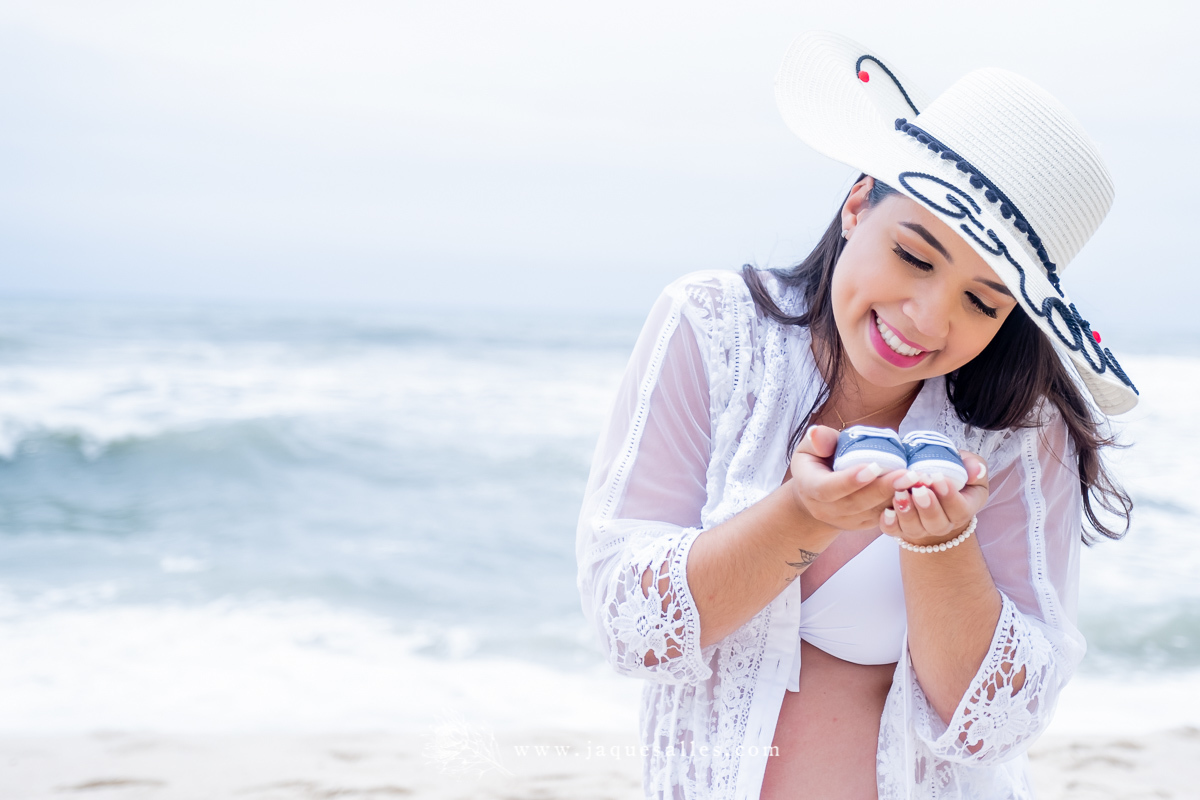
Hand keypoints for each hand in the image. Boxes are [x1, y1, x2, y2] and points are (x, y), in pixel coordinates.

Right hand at [786, 425, 908, 532]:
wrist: (816, 496)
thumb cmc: (815, 463)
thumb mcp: (809, 447)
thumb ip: (818, 439)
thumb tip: (817, 433)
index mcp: (809, 487)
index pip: (827, 488)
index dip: (849, 480)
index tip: (874, 467)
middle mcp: (825, 509)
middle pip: (855, 503)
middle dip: (883, 489)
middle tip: (909, 474)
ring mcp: (844, 520)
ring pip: (872, 513)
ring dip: (897, 499)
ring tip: (919, 482)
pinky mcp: (862, 524)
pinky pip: (882, 517)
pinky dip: (901, 505)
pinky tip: (917, 491)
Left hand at [881, 452, 989, 545]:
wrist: (930, 491)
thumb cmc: (951, 476)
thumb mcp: (968, 468)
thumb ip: (973, 467)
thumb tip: (975, 471)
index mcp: (962, 510)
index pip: (960, 510)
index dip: (949, 497)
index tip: (938, 479)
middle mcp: (942, 525)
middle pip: (937, 523)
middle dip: (928, 506)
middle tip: (919, 489)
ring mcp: (919, 528)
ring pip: (914, 528)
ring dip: (907, 512)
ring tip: (900, 494)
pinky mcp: (899, 527)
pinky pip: (893, 530)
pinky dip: (889, 523)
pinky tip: (886, 510)